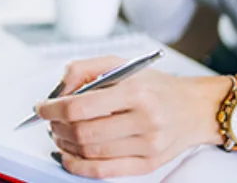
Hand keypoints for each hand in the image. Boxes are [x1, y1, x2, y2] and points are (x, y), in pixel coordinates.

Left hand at [35, 56, 231, 178]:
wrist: (194, 108)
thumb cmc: (156, 86)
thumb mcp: (123, 65)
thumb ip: (86, 69)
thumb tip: (59, 89)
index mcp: (136, 91)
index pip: (81, 106)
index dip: (52, 108)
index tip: (41, 107)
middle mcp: (144, 119)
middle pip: (83, 132)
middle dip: (56, 127)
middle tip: (50, 120)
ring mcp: (147, 145)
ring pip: (90, 152)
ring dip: (65, 144)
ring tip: (59, 133)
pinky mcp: (148, 164)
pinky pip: (104, 171)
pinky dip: (79, 166)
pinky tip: (69, 156)